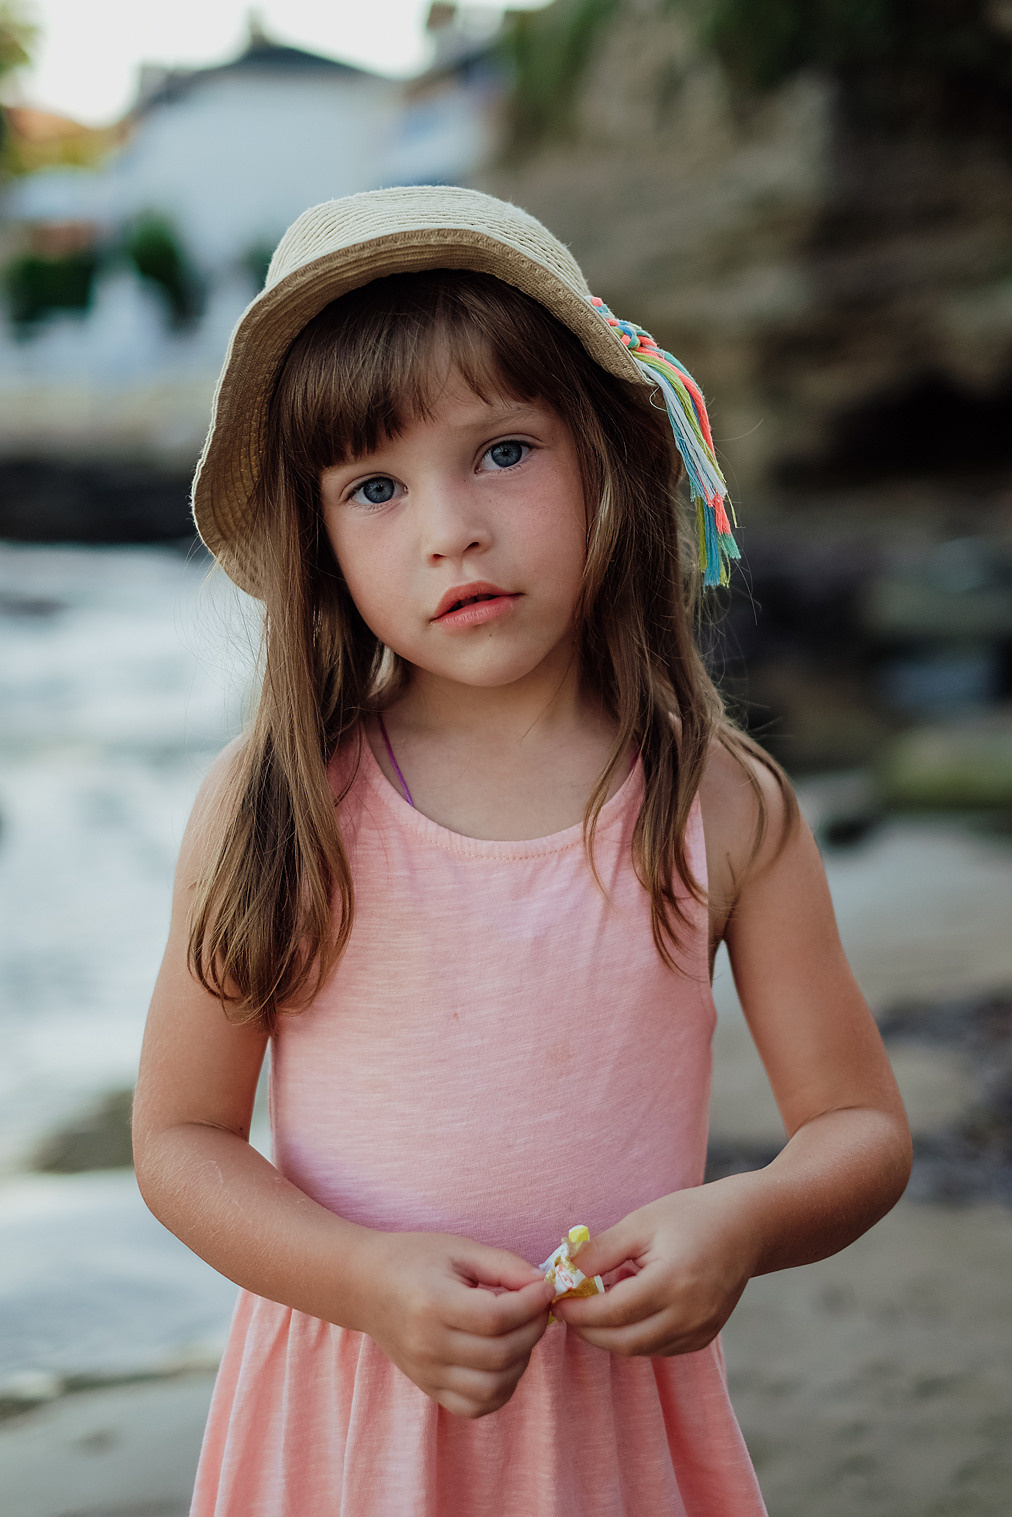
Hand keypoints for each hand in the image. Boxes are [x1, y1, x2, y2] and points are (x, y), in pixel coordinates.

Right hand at [353, 1230, 554, 1417]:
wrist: (365, 1285)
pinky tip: (505, 1360)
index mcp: (433, 1304)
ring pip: (492, 1389)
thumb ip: (503, 1264)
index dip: (531, 1304)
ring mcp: (427, 1373)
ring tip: (521, 1332)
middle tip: (538, 1307)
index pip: (496, 1318)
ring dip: (521, 1361)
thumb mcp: (458, 1249)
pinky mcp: (429, 1388)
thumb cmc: (413, 1259)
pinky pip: (475, 1406)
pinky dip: (501, 1389)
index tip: (545, 1287)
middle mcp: (428, 1345)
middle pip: (499, 1355)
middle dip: (533, 1330)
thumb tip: (542, 1283)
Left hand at [552, 1179, 759, 1356]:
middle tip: (567, 1310)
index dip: (579, 1311)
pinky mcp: (705, 1336)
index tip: (556, 1301)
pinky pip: (660, 1349)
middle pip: (624, 1342)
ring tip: (591, 1309)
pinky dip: (635, 1337)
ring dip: (610, 1336)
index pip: (613, 1312)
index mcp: (672, 1282)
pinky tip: (623, 1313)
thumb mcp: (641, 1223)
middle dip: (588, 1330)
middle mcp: (690, 1315)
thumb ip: (600, 1251)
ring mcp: (701, 1330)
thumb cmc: (691, 1216)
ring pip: (640, 1350)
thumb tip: (563, 1273)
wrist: (747, 1225)